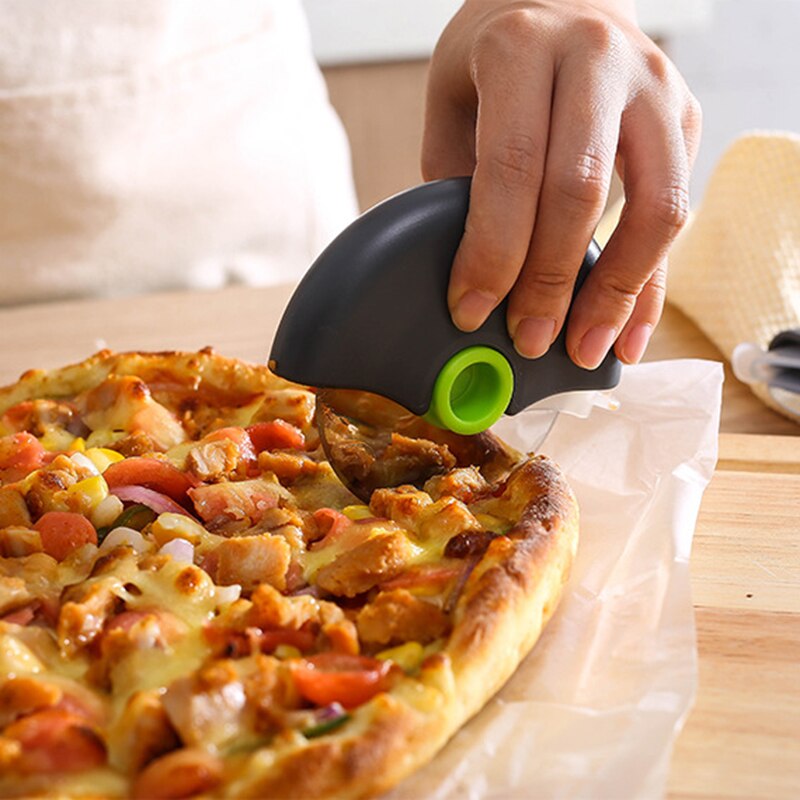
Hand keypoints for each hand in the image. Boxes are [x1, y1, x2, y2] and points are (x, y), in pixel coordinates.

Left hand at [423, 0, 700, 366]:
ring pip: (654, 208)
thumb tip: (478, 284)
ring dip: (614, 294)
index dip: (491, 252)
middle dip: (549, 282)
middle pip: (580, 192)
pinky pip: (676, 214)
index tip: (471, 309)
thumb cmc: (496, 61)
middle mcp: (598, 58)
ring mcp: (655, 86)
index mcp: (523, 47)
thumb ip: (461, 185)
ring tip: (582, 348)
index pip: (510, 168)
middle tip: (526, 339)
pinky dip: (650, 284)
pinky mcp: (685, 118)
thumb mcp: (456, 105)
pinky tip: (627, 333)